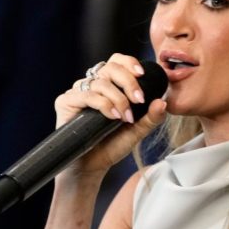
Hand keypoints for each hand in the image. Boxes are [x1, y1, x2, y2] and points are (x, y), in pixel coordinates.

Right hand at [55, 54, 166, 181]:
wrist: (92, 166)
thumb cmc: (111, 145)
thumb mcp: (137, 131)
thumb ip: (151, 117)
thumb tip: (163, 102)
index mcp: (108, 85)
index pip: (117, 62)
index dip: (129, 63)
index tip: (142, 74)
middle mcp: (92, 85)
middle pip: (110, 68)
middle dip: (128, 82)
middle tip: (139, 100)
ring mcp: (78, 92)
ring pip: (100, 82)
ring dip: (118, 99)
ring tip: (125, 117)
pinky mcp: (65, 102)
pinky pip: (87, 95)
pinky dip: (103, 104)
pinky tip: (112, 116)